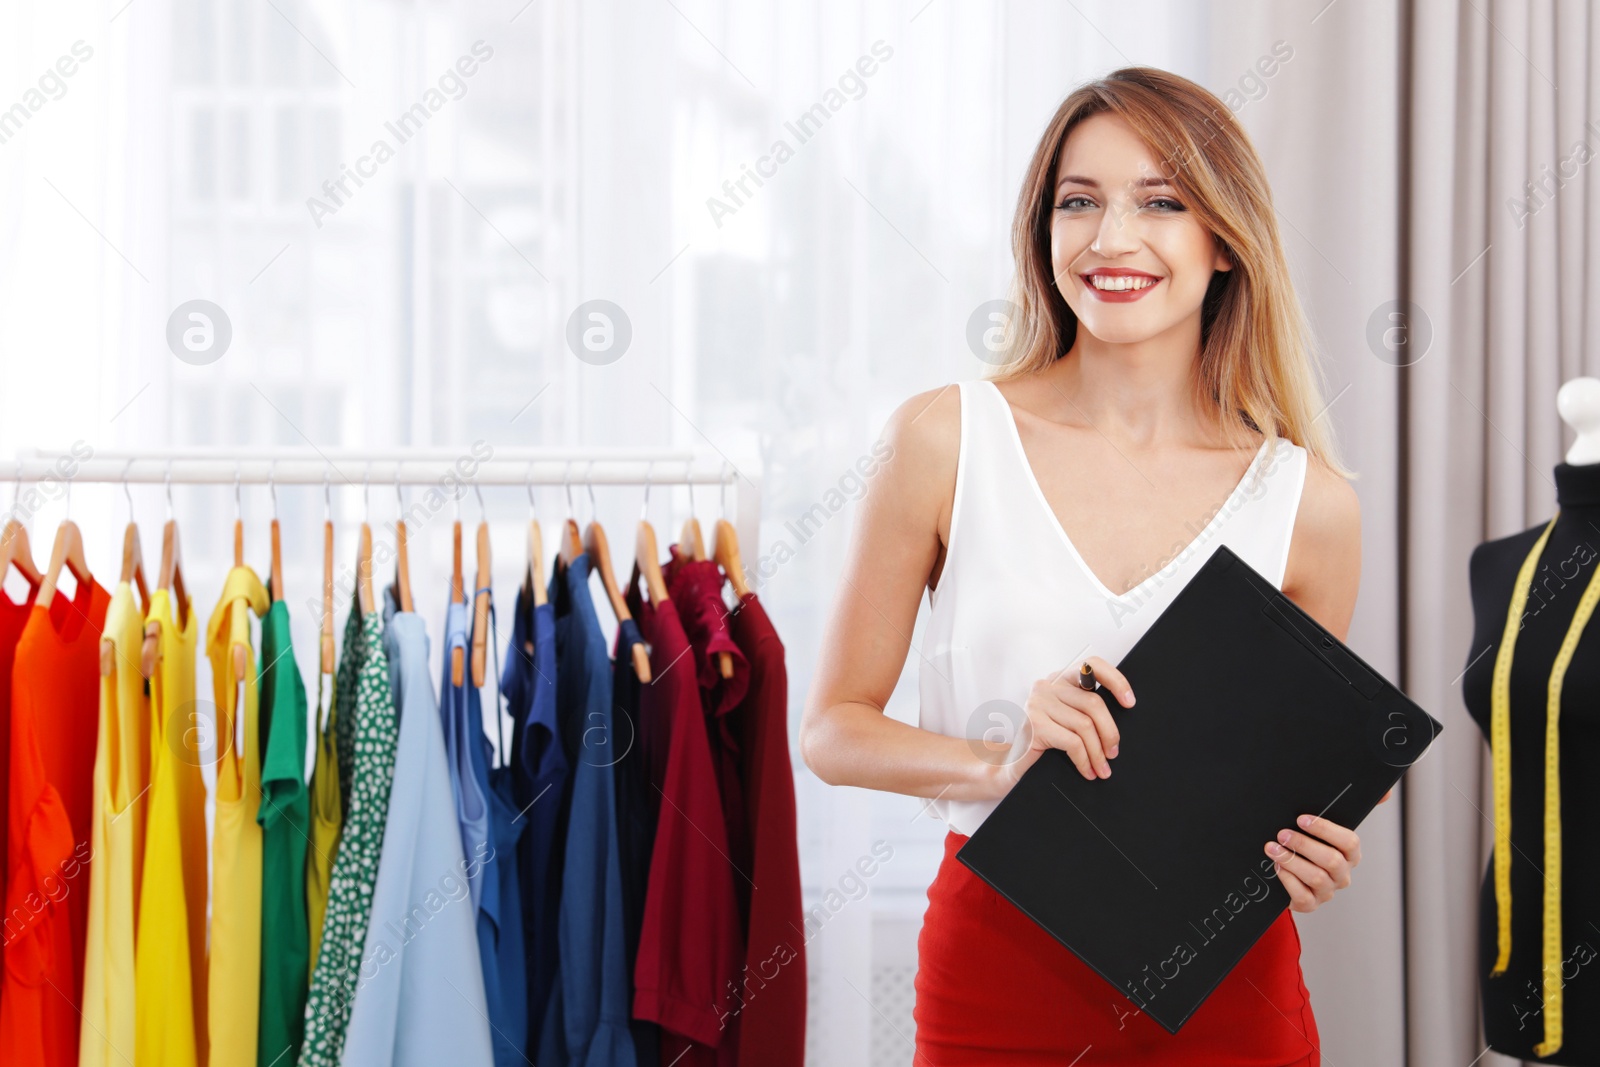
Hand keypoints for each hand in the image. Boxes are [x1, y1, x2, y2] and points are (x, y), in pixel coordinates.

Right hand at [995, 656, 1133, 790]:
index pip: (1092, 665)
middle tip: (1113, 753)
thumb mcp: (1068, 720)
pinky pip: (1072, 742)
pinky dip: (1085, 760)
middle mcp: (1047, 685)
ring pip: (1085, 725)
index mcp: (1059, 678)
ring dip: (1098, 752)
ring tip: (1102, 768)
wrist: (1013, 766)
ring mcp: (1038, 703)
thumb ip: (1086, 710)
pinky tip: (1087, 771)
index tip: (1130, 702)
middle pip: (1093, 702)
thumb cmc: (1046, 742)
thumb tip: (1121, 716)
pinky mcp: (1035, 724)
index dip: (1115, 680)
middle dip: (1109, 732)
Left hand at [1265, 813, 1360, 912]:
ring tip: (1273, 849)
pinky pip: (1303, 896)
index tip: (1302, 819)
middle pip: (1331, 861)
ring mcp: (1328, 891)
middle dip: (1304, 845)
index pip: (1349, 842)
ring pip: (1316, 878)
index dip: (1326, 830)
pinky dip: (1288, 881)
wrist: (1288, 874)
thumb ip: (1346, 808)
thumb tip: (1387, 792)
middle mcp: (1342, 874)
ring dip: (1292, 861)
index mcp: (1350, 854)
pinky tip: (1277, 867)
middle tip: (1282, 834)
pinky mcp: (1310, 904)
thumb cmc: (1308, 845)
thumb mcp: (1322, 828)